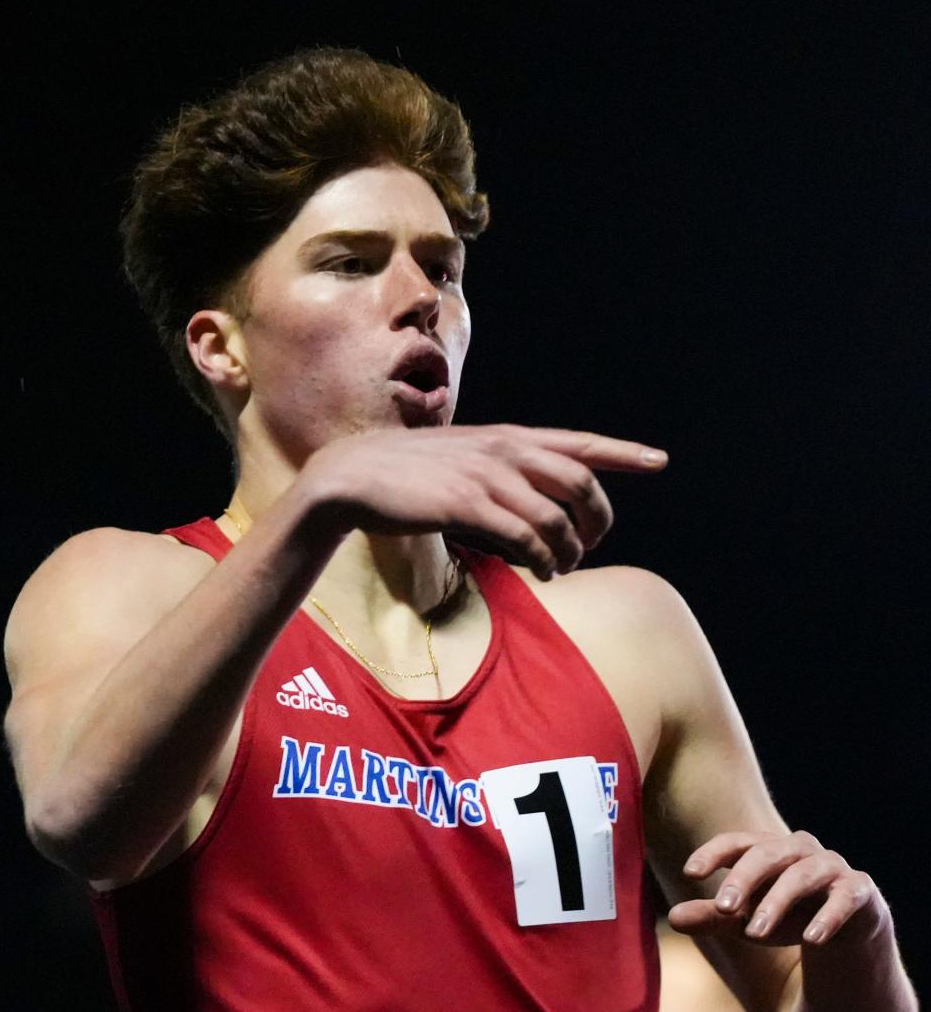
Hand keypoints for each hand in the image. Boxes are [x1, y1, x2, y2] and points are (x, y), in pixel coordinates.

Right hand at [298, 424, 667, 578]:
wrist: (352, 477)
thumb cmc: (409, 476)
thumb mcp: (465, 464)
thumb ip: (505, 481)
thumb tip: (539, 525)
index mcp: (508, 438)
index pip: (578, 442)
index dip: (622, 452)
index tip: (659, 461)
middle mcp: (504, 450)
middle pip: (580, 484)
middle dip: (598, 520)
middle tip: (591, 547)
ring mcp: (485, 476)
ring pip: (556, 518)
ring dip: (568, 552)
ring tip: (561, 569)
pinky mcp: (465, 505)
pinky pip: (523, 538)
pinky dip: (541, 560)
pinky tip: (541, 572)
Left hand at [669, 830, 885, 946]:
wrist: (847, 936)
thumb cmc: (788, 917)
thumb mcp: (747, 921)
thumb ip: (713, 917)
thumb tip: (672, 918)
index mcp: (769, 849)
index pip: (738, 842)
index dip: (714, 852)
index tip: (691, 872)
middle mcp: (801, 850)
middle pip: (768, 853)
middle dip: (744, 879)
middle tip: (722, 908)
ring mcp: (833, 868)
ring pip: (803, 875)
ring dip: (778, 902)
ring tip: (753, 933)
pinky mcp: (861, 892)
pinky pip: (846, 897)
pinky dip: (830, 916)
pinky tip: (812, 939)